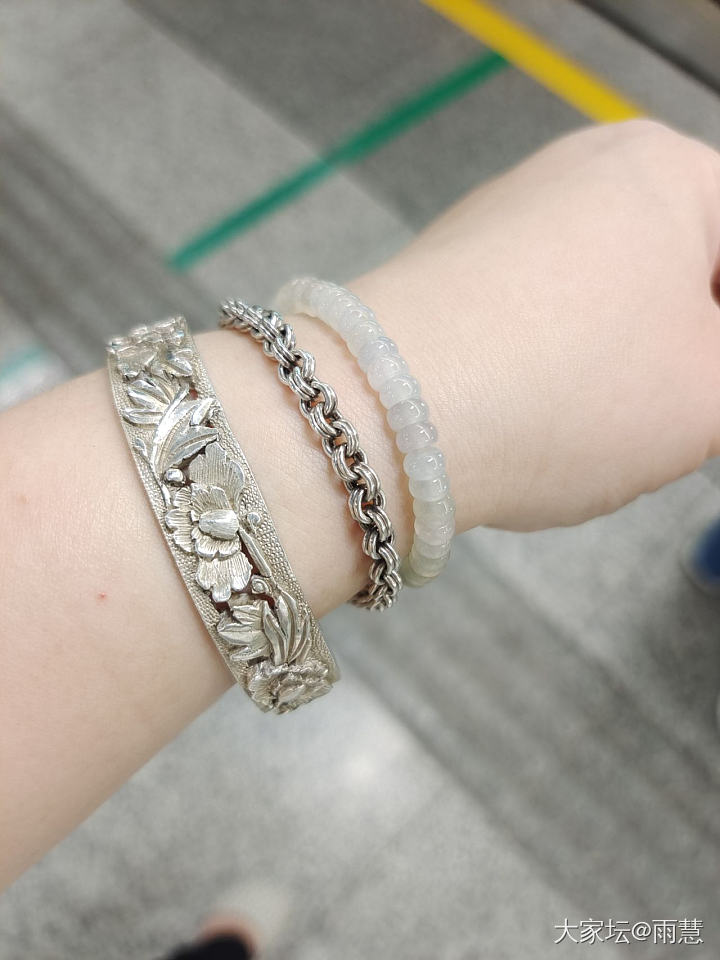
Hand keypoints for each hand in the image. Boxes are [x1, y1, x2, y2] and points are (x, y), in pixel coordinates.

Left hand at [352, 119, 719, 530]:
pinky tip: (521, 411)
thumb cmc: (571, 393)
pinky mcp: (446, 265)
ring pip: (600, 296)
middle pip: (672, 269)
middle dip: (680, 345)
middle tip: (656, 412)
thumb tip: (690, 349)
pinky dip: (547, 360)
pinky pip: (531, 313)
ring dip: (615, 359)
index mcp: (667, 170)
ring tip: (585, 423)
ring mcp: (502, 213)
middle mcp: (580, 167)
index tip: (696, 386)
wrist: (385, 414)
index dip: (716, 333)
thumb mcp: (710, 397)